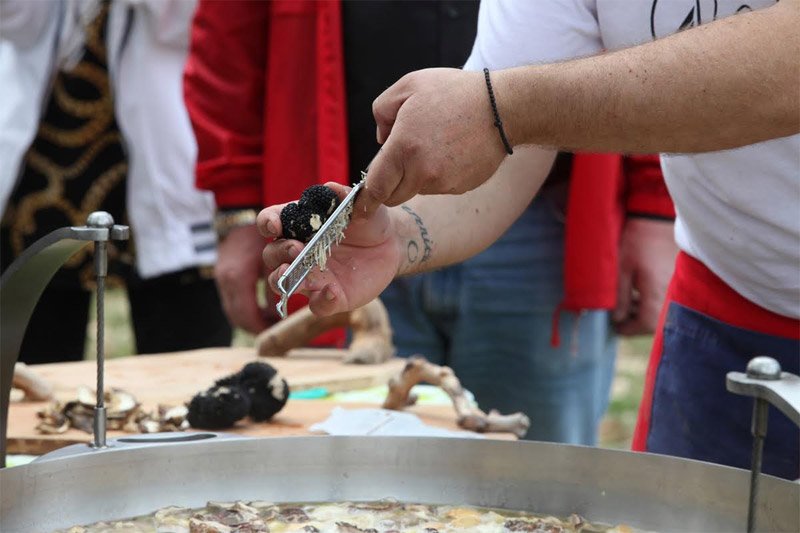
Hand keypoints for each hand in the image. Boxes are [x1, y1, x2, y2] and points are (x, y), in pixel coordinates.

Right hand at [214, 224, 279, 333]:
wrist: (239, 212)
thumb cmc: (265, 228)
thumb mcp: (279, 251)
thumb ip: (283, 274)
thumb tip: (287, 299)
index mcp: (239, 276)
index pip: (247, 314)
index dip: (262, 326)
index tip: (277, 330)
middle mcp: (226, 280)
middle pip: (238, 316)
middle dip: (257, 326)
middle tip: (275, 329)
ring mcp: (221, 278)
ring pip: (233, 310)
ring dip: (250, 319)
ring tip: (270, 321)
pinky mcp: (222, 275)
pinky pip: (231, 300)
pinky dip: (245, 308)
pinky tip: (262, 306)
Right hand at [259, 183, 401, 316]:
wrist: (391, 244)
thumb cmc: (368, 220)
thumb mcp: (360, 205)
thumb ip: (345, 196)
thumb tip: (331, 188)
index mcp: (299, 226)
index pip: (271, 223)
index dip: (268, 223)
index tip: (274, 225)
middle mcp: (298, 253)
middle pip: (272, 255)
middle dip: (280, 253)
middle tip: (296, 249)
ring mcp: (312, 276)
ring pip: (283, 283)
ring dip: (285, 281)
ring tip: (302, 277)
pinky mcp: (330, 297)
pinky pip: (317, 305)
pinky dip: (321, 301)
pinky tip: (332, 291)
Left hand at [357, 68, 509, 215]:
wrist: (502, 108)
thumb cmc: (453, 92)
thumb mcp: (408, 86)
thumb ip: (381, 111)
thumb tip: (381, 140)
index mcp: (403, 148)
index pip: (375, 187)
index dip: (365, 198)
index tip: (360, 207)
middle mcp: (422, 171)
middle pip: (394, 196)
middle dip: (390, 185)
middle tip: (400, 160)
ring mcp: (444, 182)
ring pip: (417, 190)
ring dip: (417, 176)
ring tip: (435, 143)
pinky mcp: (461, 187)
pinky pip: (440, 187)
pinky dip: (439, 175)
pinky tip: (452, 151)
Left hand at [613, 218, 678, 335]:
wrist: (657, 215)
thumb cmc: (637, 241)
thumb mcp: (621, 270)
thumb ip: (620, 298)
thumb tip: (617, 319)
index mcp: (657, 295)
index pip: (644, 325)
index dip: (627, 329)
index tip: (614, 327)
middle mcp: (671, 295)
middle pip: (654, 321)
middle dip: (634, 320)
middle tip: (617, 316)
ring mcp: (676, 287)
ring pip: (660, 310)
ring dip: (642, 310)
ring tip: (625, 302)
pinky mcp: (678, 278)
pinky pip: (665, 298)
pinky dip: (651, 299)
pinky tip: (638, 292)